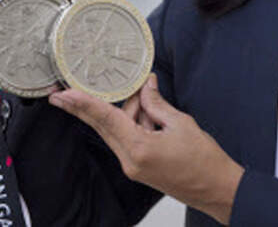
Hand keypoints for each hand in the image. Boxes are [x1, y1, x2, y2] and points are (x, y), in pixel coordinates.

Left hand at [49, 75, 243, 224]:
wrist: (216, 189)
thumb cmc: (204, 160)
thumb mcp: (181, 123)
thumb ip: (157, 104)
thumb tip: (145, 86)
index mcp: (139, 148)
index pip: (105, 119)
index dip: (83, 103)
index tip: (64, 94)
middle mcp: (130, 160)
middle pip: (102, 126)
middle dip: (84, 108)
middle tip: (61, 93)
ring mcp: (132, 166)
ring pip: (116, 131)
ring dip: (126, 111)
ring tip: (148, 98)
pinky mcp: (138, 168)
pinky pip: (127, 139)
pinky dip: (133, 123)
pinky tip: (150, 113)